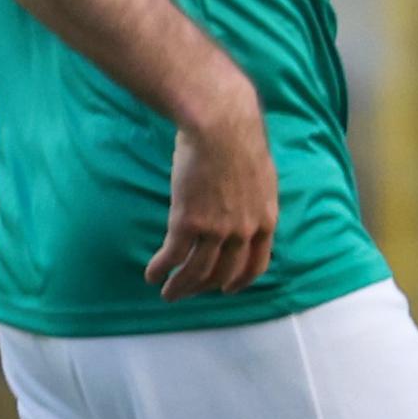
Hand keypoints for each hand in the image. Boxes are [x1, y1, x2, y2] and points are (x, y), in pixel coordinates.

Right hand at [147, 72, 277, 300]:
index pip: (255, 265)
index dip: (239, 280)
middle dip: (205, 288)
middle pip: (223, 273)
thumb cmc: (238, 138)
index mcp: (265, 221)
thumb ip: (254, 197)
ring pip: (197, 272)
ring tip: (167, 293)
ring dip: (181, 287)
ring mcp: (216, 230)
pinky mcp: (188, 222)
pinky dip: (161, 269)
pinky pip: (173, 256)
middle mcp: (244, 233)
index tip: (226, 288)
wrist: (220, 125)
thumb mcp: (260, 174)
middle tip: (189, 292)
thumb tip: (245, 202)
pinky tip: (152, 274)